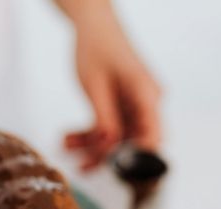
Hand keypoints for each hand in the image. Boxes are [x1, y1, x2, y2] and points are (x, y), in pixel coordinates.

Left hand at [57, 0, 161, 169]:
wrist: (93, 26)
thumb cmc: (96, 47)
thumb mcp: (95, 87)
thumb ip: (105, 120)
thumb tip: (109, 149)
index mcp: (147, 95)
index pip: (153, 136)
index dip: (138, 158)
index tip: (118, 171)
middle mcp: (146, 101)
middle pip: (134, 140)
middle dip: (108, 155)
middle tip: (83, 165)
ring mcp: (135, 104)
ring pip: (118, 136)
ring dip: (93, 145)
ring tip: (68, 146)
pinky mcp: (122, 105)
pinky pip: (109, 126)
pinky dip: (91, 133)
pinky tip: (70, 137)